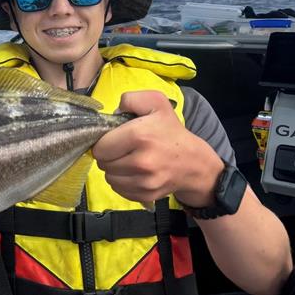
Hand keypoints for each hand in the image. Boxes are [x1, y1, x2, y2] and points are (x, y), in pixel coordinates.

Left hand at [92, 91, 222, 206]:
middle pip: (103, 163)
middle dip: (109, 156)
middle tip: (123, 149)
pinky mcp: (146, 195)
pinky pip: (119, 190)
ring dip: (114, 170)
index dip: (103, 142)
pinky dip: (122, 182)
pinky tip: (134, 173)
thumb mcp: (156, 103)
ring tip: (128, 160)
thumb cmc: (170, 131)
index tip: (114, 139)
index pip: (100, 147)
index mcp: (140, 136)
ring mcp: (144, 181)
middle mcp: (141, 162)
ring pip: (109, 178)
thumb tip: (113, 112)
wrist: (194, 162)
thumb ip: (131, 99)